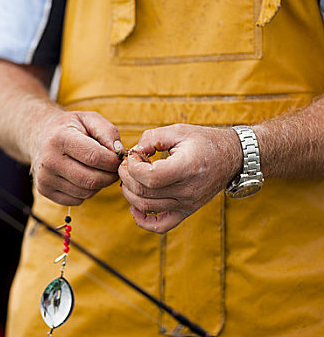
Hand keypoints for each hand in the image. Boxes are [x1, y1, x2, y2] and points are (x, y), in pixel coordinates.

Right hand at [31, 111, 123, 205]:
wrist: (39, 136)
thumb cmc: (70, 127)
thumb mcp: (88, 118)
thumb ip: (108, 132)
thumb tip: (119, 152)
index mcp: (60, 138)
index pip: (95, 157)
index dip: (113, 161)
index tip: (118, 158)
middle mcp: (49, 160)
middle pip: (92, 180)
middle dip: (110, 176)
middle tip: (113, 168)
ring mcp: (45, 178)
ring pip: (86, 193)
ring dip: (99, 184)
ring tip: (97, 170)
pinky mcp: (44, 191)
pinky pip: (77, 200)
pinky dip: (86, 192)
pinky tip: (83, 177)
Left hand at [118, 124, 240, 232]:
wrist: (231, 157)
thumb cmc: (203, 141)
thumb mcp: (178, 131)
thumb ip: (152, 138)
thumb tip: (133, 153)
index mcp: (187, 167)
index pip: (150, 177)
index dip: (133, 167)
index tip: (134, 155)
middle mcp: (188, 190)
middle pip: (144, 193)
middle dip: (126, 177)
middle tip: (126, 165)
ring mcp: (187, 204)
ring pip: (146, 207)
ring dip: (129, 193)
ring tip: (130, 178)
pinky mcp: (186, 211)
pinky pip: (160, 226)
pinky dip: (142, 220)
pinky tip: (135, 207)